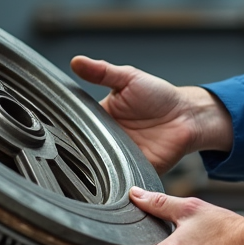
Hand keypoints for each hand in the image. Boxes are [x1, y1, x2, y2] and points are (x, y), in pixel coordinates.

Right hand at [70, 56, 231, 174]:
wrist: (187, 117)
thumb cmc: (159, 96)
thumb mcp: (128, 78)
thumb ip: (102, 72)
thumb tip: (76, 61)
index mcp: (101, 118)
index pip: (77, 127)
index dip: (68, 130)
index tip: (56, 130)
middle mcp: (107, 140)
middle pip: (84, 151)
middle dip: (79, 152)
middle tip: (77, 147)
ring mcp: (119, 158)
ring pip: (98, 169)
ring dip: (95, 168)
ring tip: (93, 162)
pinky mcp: (134, 172)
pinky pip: (120, 182)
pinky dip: (116, 183)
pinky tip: (111, 179)